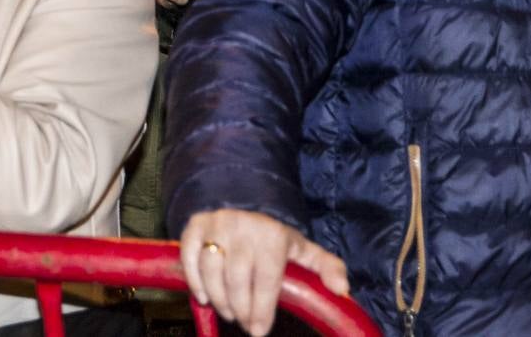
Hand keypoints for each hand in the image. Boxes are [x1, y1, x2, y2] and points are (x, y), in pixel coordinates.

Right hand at [180, 209, 350, 335]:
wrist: (244, 205)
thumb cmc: (275, 238)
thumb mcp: (305, 250)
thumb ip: (328, 267)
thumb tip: (341, 289)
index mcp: (273, 235)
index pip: (266, 278)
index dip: (262, 308)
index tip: (259, 330)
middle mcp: (242, 226)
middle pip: (237, 278)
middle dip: (240, 308)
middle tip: (244, 324)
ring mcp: (216, 224)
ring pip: (211, 270)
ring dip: (218, 298)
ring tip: (228, 312)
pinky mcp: (194, 226)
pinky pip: (189, 257)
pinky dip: (194, 280)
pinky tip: (204, 297)